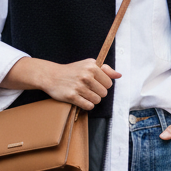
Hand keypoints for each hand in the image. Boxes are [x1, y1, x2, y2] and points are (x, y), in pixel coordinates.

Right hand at [1, 57, 120, 109]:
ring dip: (92, 100)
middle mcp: (86, 75)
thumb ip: (105, 69)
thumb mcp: (88, 64)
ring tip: (85, 95)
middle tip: (89, 90)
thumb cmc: (72, 70)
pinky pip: (88, 106)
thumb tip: (119, 75)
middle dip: (98, 94)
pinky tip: (82, 100)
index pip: (109, 83)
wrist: (52, 76)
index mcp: (92, 66)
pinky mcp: (72, 96)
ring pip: (96, 100)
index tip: (95, 84)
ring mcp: (79, 86)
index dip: (103, 85)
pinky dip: (87, 105)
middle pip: (104, 93)